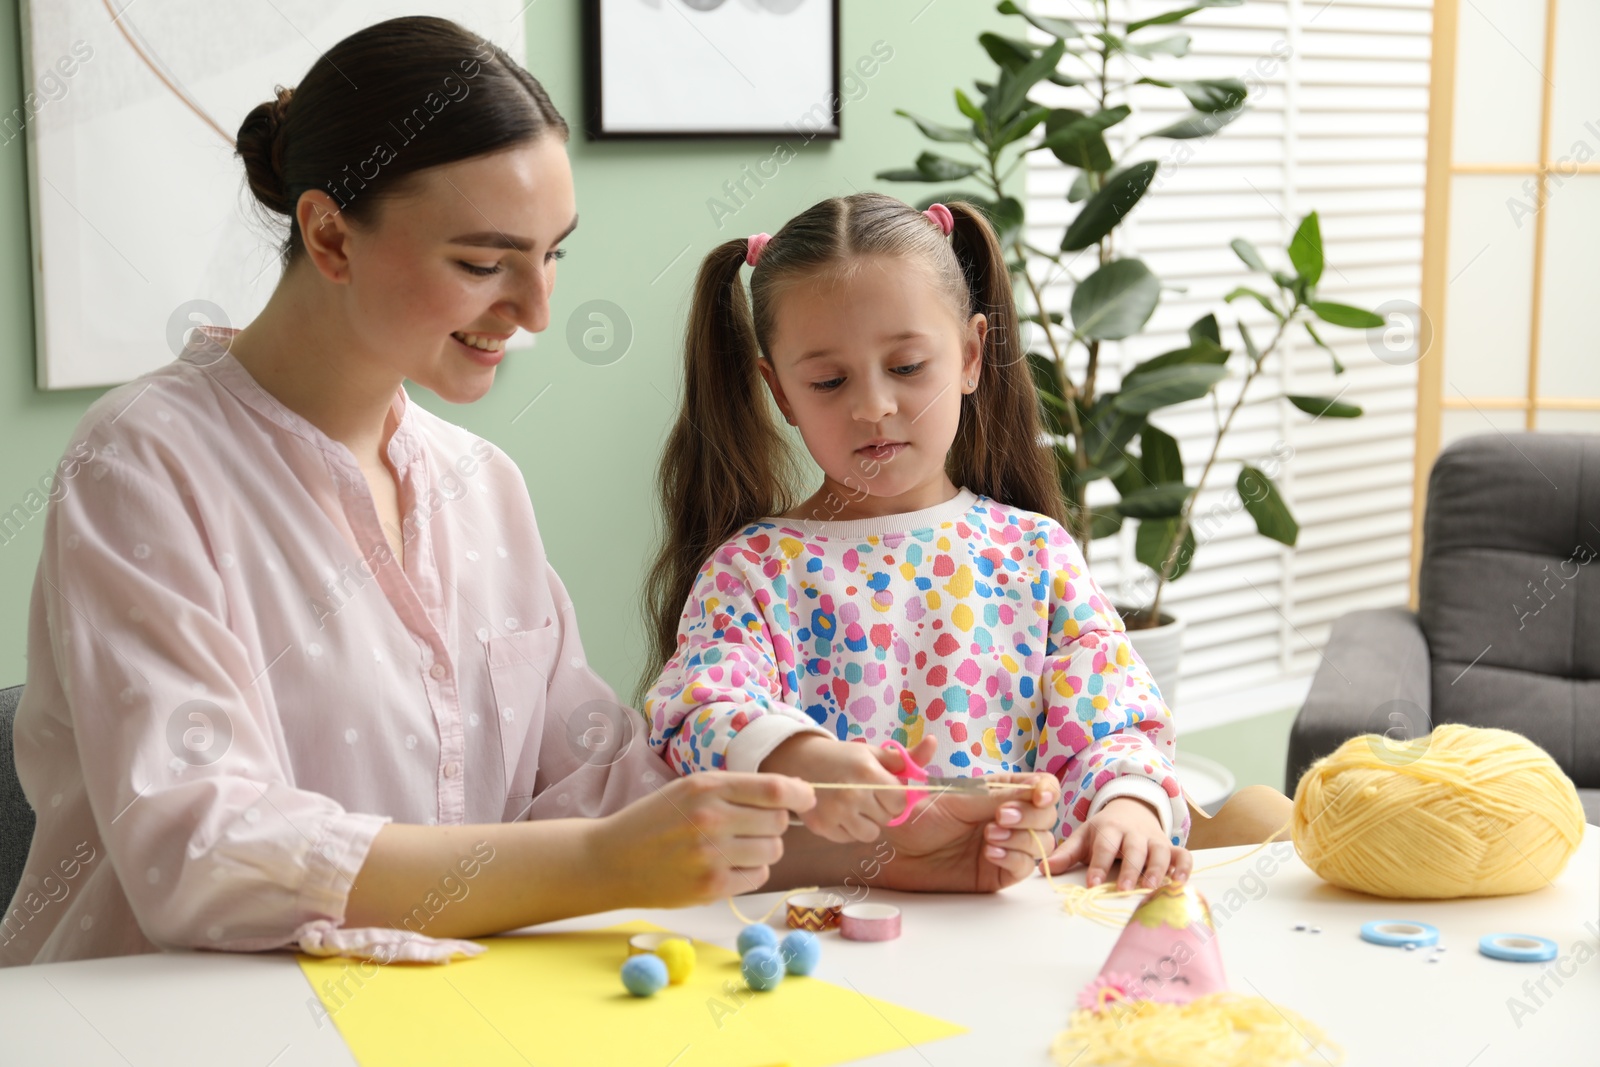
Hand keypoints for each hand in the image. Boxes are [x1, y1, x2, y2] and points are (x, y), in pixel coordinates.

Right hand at [594, 772, 814, 908]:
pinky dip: (750, 871)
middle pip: (779, 821)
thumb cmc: (654, 820)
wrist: (611, 859)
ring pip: (773, 850)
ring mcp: (711, 855)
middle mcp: (711, 819)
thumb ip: (736, 789)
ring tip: (733, 847)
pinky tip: (725, 866)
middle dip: (774, 823)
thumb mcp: (689, 789)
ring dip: (763, 849)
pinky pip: (758, 876)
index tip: (806, 798)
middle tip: (749, 826)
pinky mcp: (711, 887)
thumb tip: (792, 795)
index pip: (774, 788)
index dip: (799, 793)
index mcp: (707, 787)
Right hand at [761, 734, 935, 842]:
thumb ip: (906, 757)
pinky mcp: (822, 827)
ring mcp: (835, 813)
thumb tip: (934, 744)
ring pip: (870, 834)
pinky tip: (839, 811)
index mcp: (868, 774)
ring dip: (867, 822)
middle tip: (865, 793)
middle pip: (887, 818)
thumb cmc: (843, 757)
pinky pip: (849, 839)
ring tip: (854, 804)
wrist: (799, 761)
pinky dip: (848, 829)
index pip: (900, 802)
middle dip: (881, 808)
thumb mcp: (873, 753)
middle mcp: (852, 795)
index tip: (884, 788)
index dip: (895, 797)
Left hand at [864, 772, 1061, 892]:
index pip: (1040, 786)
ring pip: (1042, 843)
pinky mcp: (998, 873)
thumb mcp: (957, 798)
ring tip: (989, 837)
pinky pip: (1024, 868)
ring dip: (1022, 838)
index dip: (1046, 789)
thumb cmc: (916, 815)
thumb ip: (995, 793)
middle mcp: (1007, 817)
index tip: (1039, 795)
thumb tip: (1034, 786)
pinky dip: (1014, 858)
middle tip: (1000, 817)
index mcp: (998, 791)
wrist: (891, 848)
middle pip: (1047, 816)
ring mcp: (1006, 846)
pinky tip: (990, 853)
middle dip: (1030, 816)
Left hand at [1044, 795, 1192, 889]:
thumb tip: (1042, 868)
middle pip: (1134, 849)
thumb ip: (1066, 853)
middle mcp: (1134, 833)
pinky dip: (1185, 867)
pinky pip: (1183, 855)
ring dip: (1158, 869)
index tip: (1092, 884)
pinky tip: (1180, 882)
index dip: (1098, 864)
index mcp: (1109, 828)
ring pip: (1160, 851)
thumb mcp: (1084, 836)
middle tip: (1123, 889)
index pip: (1103, 846)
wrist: (1131, 808)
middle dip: (1130, 869)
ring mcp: (1154, 839)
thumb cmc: (1104, 830)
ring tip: (1151, 887)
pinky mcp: (1170, 846)